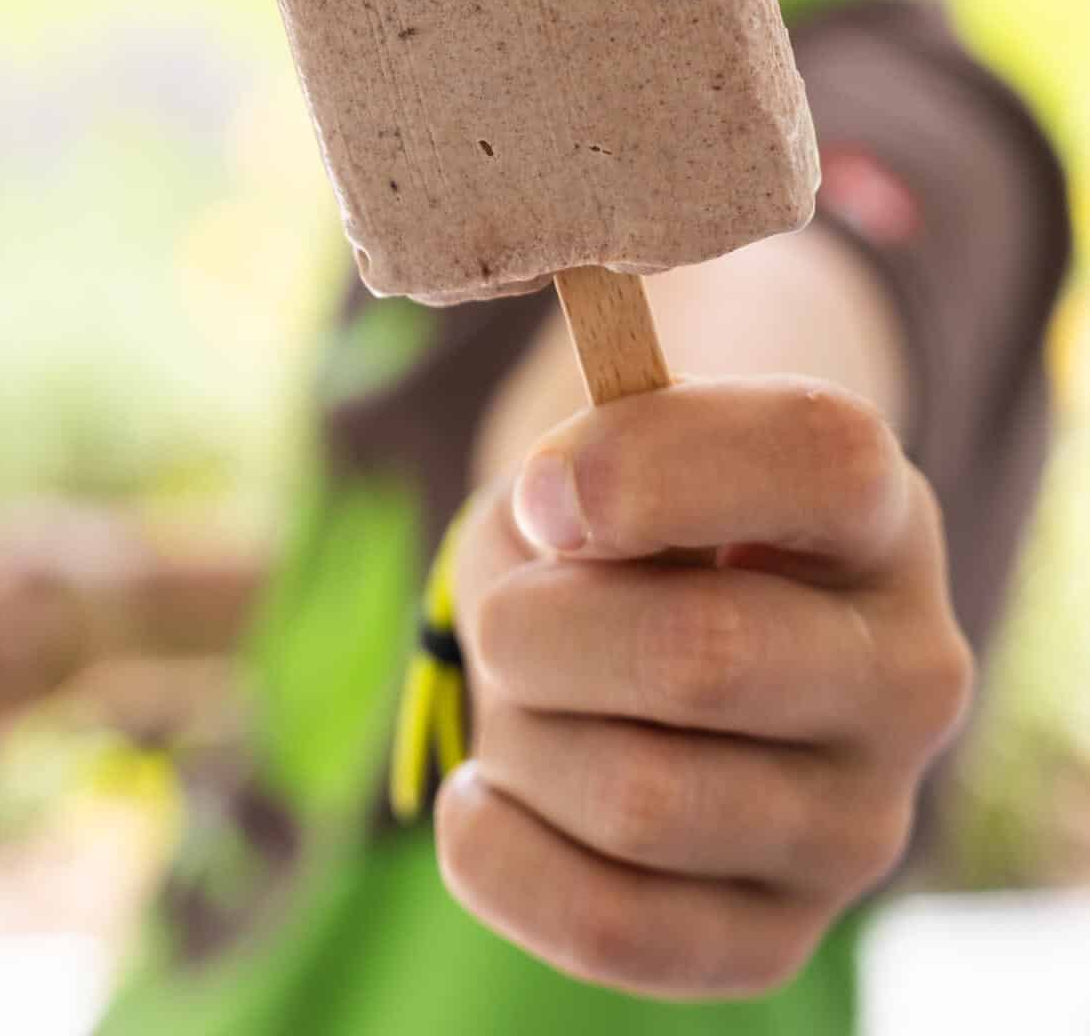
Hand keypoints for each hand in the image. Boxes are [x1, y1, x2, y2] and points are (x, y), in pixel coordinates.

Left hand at [439, 375, 972, 999]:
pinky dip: (499, 849)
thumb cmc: (621, 538)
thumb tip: (554, 524)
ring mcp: (859, 824)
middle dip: (541, 631)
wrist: (655, 650)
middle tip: (503, 621)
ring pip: (640, 801)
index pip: (819, 455)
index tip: (544, 493)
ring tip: (522, 707)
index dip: (653, 464)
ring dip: (521, 740)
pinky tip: (486, 796)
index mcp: (878, 515)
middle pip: (705, 656)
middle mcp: (907, 674)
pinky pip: (609, 924)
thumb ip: (581, 468)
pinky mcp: (780, 938)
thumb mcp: (598, 463)